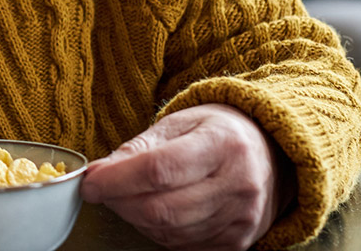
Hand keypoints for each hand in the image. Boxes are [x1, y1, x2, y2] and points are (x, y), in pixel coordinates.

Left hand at [80, 104, 287, 250]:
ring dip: (135, 218)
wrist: (270, 155)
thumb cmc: (218, 133)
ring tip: (128, 196)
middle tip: (104, 190)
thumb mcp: (180, 123)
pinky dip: (158, 232)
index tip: (90, 182)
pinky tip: (154, 211)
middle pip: (161, 209)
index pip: (159, 170)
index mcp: (223, 145)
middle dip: (120, 202)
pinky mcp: (237, 243)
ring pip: (169, 233)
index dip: (116, 180)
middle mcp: (238, 185)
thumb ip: (140, 148)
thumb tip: (101, 173)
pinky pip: (183, 246)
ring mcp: (240, 219)